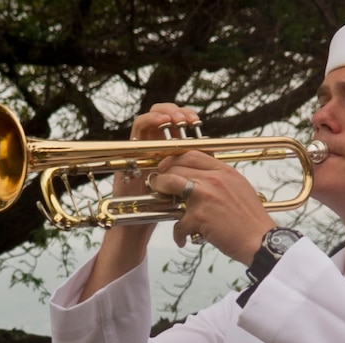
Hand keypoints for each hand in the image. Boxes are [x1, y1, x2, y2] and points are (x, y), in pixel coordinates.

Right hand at [82, 103, 206, 300]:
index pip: (177, 127)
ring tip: (178, 118)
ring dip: (165, 112)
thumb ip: (196, 173)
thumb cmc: (163, 212)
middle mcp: (152, 149)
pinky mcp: (128, 150)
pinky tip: (165, 122)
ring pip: (151, 118)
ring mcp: (139, 149)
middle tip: (190, 119)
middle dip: (178, 113)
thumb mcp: (186, 188)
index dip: (188, 120)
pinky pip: (138, 127)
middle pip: (164, 118)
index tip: (199, 124)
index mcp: (168, 154)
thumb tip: (216, 158)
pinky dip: (151, 120)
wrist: (139, 226)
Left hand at [147, 148, 276, 263]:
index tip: (166, 167)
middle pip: (178, 167)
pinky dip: (178, 233)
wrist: (260, 239)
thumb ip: (220, 180)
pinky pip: (178, 222)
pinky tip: (182, 239)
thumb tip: (200, 180)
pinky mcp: (200, 216)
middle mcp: (215, 179)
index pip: (193, 154)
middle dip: (163, 175)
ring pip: (170, 183)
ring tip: (160, 202)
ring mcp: (206, 196)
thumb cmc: (250, 219)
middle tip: (158, 185)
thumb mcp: (238, 188)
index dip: (174, 159)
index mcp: (224, 171)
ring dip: (161, 191)